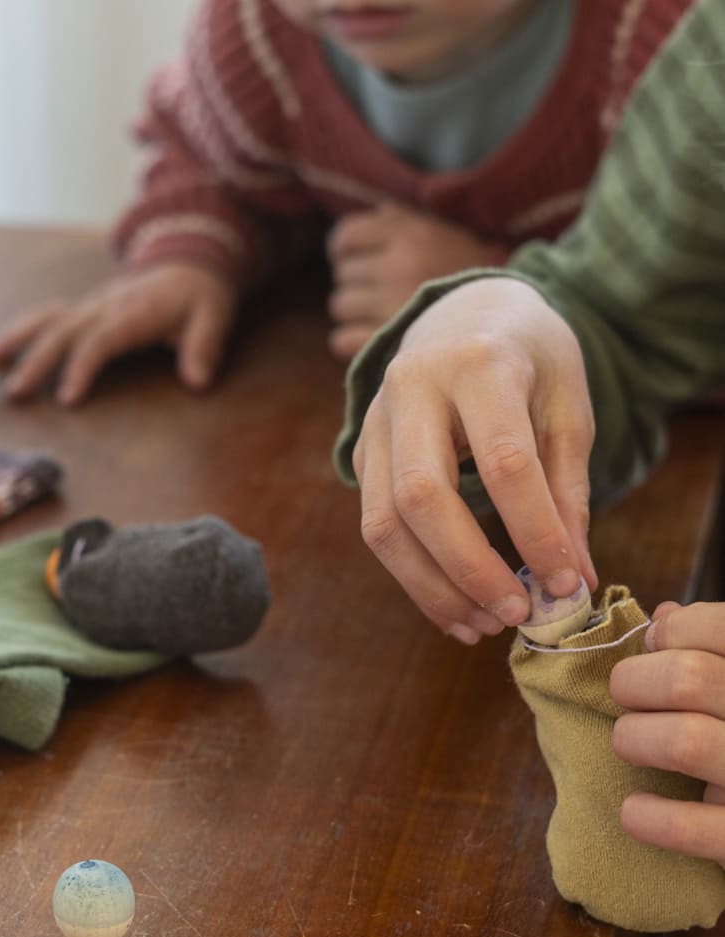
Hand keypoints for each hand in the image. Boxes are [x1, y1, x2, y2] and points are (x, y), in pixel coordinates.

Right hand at [0, 262, 239, 405]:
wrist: (190, 260)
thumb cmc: (200, 296)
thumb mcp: (214, 316)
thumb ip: (204, 348)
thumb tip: (198, 381)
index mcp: (133, 312)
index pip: (101, 340)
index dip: (82, 367)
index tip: (66, 398)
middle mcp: (105, 306)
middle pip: (63, 331)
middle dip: (37, 360)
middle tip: (15, 392)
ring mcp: (90, 305)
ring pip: (47, 319)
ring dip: (16, 337)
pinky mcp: (83, 309)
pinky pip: (46, 317)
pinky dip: (19, 331)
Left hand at [327, 205, 509, 361]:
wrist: (507, 312)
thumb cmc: (466, 271)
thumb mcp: (440, 230)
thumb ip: (405, 218)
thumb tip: (379, 213)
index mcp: (410, 233)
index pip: (346, 238)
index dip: (345, 249)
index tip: (355, 259)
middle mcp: (399, 265)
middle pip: (343, 274)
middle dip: (356, 281)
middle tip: (380, 289)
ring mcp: (393, 304)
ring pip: (341, 306)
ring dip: (353, 310)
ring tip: (379, 311)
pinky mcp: (391, 340)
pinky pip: (342, 339)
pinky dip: (350, 339)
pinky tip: (370, 335)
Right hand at [352, 278, 597, 641]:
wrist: (464, 311)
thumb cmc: (528, 357)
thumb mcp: (567, 405)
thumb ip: (567, 489)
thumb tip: (575, 577)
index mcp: (478, 364)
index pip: (504, 463)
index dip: (535, 532)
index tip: (565, 584)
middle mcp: (412, 388)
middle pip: (422, 496)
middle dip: (469, 569)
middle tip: (514, 614)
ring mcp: (376, 420)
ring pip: (383, 523)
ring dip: (432, 587)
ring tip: (482, 625)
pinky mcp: (361, 451)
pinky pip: (376, 526)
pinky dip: (413, 577)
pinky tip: (454, 606)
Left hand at [611, 602, 724, 861]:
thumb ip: (713, 651)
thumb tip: (665, 616)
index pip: (720, 627)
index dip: (674, 632)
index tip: (657, 647)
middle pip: (688, 679)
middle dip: (635, 682)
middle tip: (628, 697)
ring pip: (684, 741)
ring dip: (635, 739)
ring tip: (630, 744)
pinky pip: (688, 826)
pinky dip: (648, 817)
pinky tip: (636, 811)